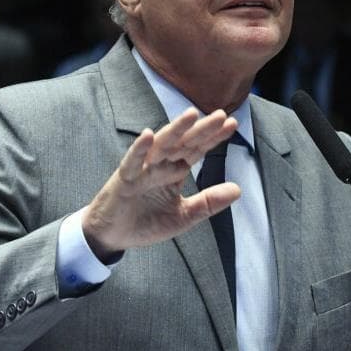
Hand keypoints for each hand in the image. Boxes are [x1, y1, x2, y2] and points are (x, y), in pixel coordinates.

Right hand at [82, 107, 239, 259]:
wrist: (112, 236)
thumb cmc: (146, 222)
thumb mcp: (183, 216)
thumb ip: (208, 202)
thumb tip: (238, 189)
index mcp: (174, 171)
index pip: (197, 149)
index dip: (213, 137)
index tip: (232, 124)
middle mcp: (160, 164)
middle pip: (183, 142)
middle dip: (201, 129)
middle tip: (220, 114)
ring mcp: (141, 169)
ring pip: (160, 145)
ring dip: (175, 130)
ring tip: (190, 116)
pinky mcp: (124, 179)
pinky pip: (132, 161)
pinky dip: (139, 149)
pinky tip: (148, 135)